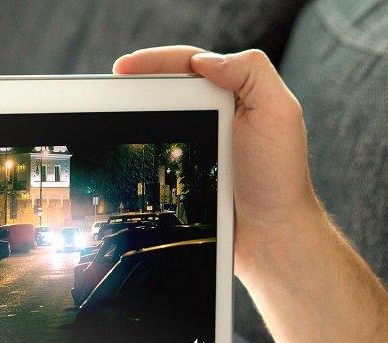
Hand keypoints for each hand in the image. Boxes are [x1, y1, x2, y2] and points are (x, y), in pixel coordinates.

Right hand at [113, 46, 321, 279]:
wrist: (271, 236)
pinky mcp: (183, 173)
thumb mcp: (278, 113)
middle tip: (108, 92)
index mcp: (234, 95)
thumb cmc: (279, 179)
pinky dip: (137, 151)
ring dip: (131, 119)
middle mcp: (213, 116)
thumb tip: (203, 60)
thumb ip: (250, 73)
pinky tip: (123, 155)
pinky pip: (153, 155)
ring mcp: (197, 144)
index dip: (154, 61)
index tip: (123, 68)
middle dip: (134, 86)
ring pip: (156, 122)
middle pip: (165, 90)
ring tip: (108, 119)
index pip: (188, 64)